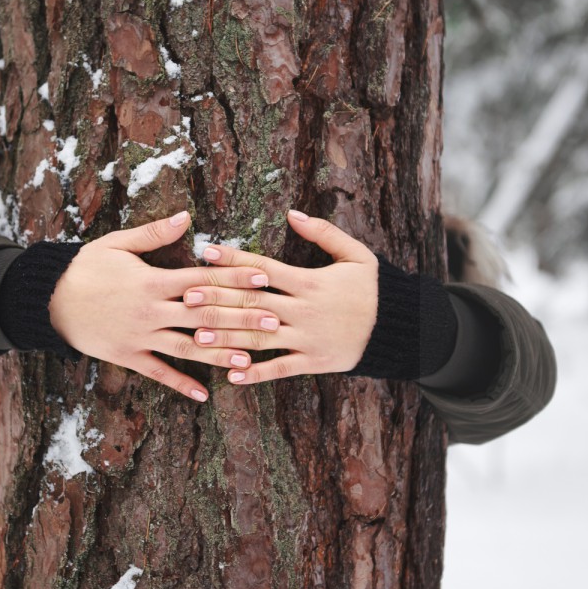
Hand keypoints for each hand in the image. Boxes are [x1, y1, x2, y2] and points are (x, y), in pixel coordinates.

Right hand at [48, 211, 280, 401]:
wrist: (47, 300)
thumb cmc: (84, 267)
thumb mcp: (117, 244)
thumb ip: (155, 234)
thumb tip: (188, 218)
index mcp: (152, 280)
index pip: (203, 279)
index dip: (235, 277)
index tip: (264, 277)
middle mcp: (151, 311)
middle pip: (204, 315)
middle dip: (240, 318)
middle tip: (273, 321)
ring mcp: (140, 337)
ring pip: (188, 347)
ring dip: (220, 353)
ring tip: (249, 359)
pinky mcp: (127, 356)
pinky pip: (159, 373)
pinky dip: (181, 384)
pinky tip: (205, 394)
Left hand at [185, 210, 378, 384]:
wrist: (401, 328)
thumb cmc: (375, 288)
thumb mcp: (356, 254)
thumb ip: (324, 233)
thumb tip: (292, 213)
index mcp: (311, 282)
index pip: (264, 269)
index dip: (234, 260)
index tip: (207, 252)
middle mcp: (304, 310)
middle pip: (253, 304)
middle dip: (218, 300)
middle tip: (186, 297)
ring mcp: (307, 338)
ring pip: (260, 338)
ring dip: (227, 338)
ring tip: (196, 337)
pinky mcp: (313, 362)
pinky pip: (280, 369)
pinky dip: (255, 373)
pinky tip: (230, 375)